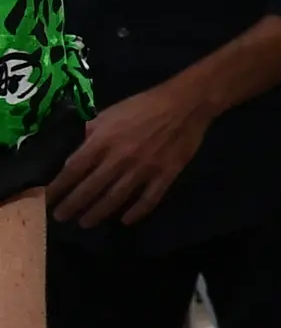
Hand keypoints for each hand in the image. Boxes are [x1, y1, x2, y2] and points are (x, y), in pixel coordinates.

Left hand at [48, 79, 214, 228]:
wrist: (185, 104)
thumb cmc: (144, 106)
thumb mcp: (110, 112)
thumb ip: (91, 131)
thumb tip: (74, 147)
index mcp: (103, 140)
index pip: (73, 169)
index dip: (59, 186)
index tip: (48, 198)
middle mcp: (120, 158)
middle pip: (91, 188)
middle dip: (73, 205)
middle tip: (62, 217)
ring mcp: (144, 169)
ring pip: (115, 198)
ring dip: (98, 213)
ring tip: (86, 222)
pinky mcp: (166, 174)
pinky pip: (149, 199)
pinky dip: (136, 212)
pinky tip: (126, 220)